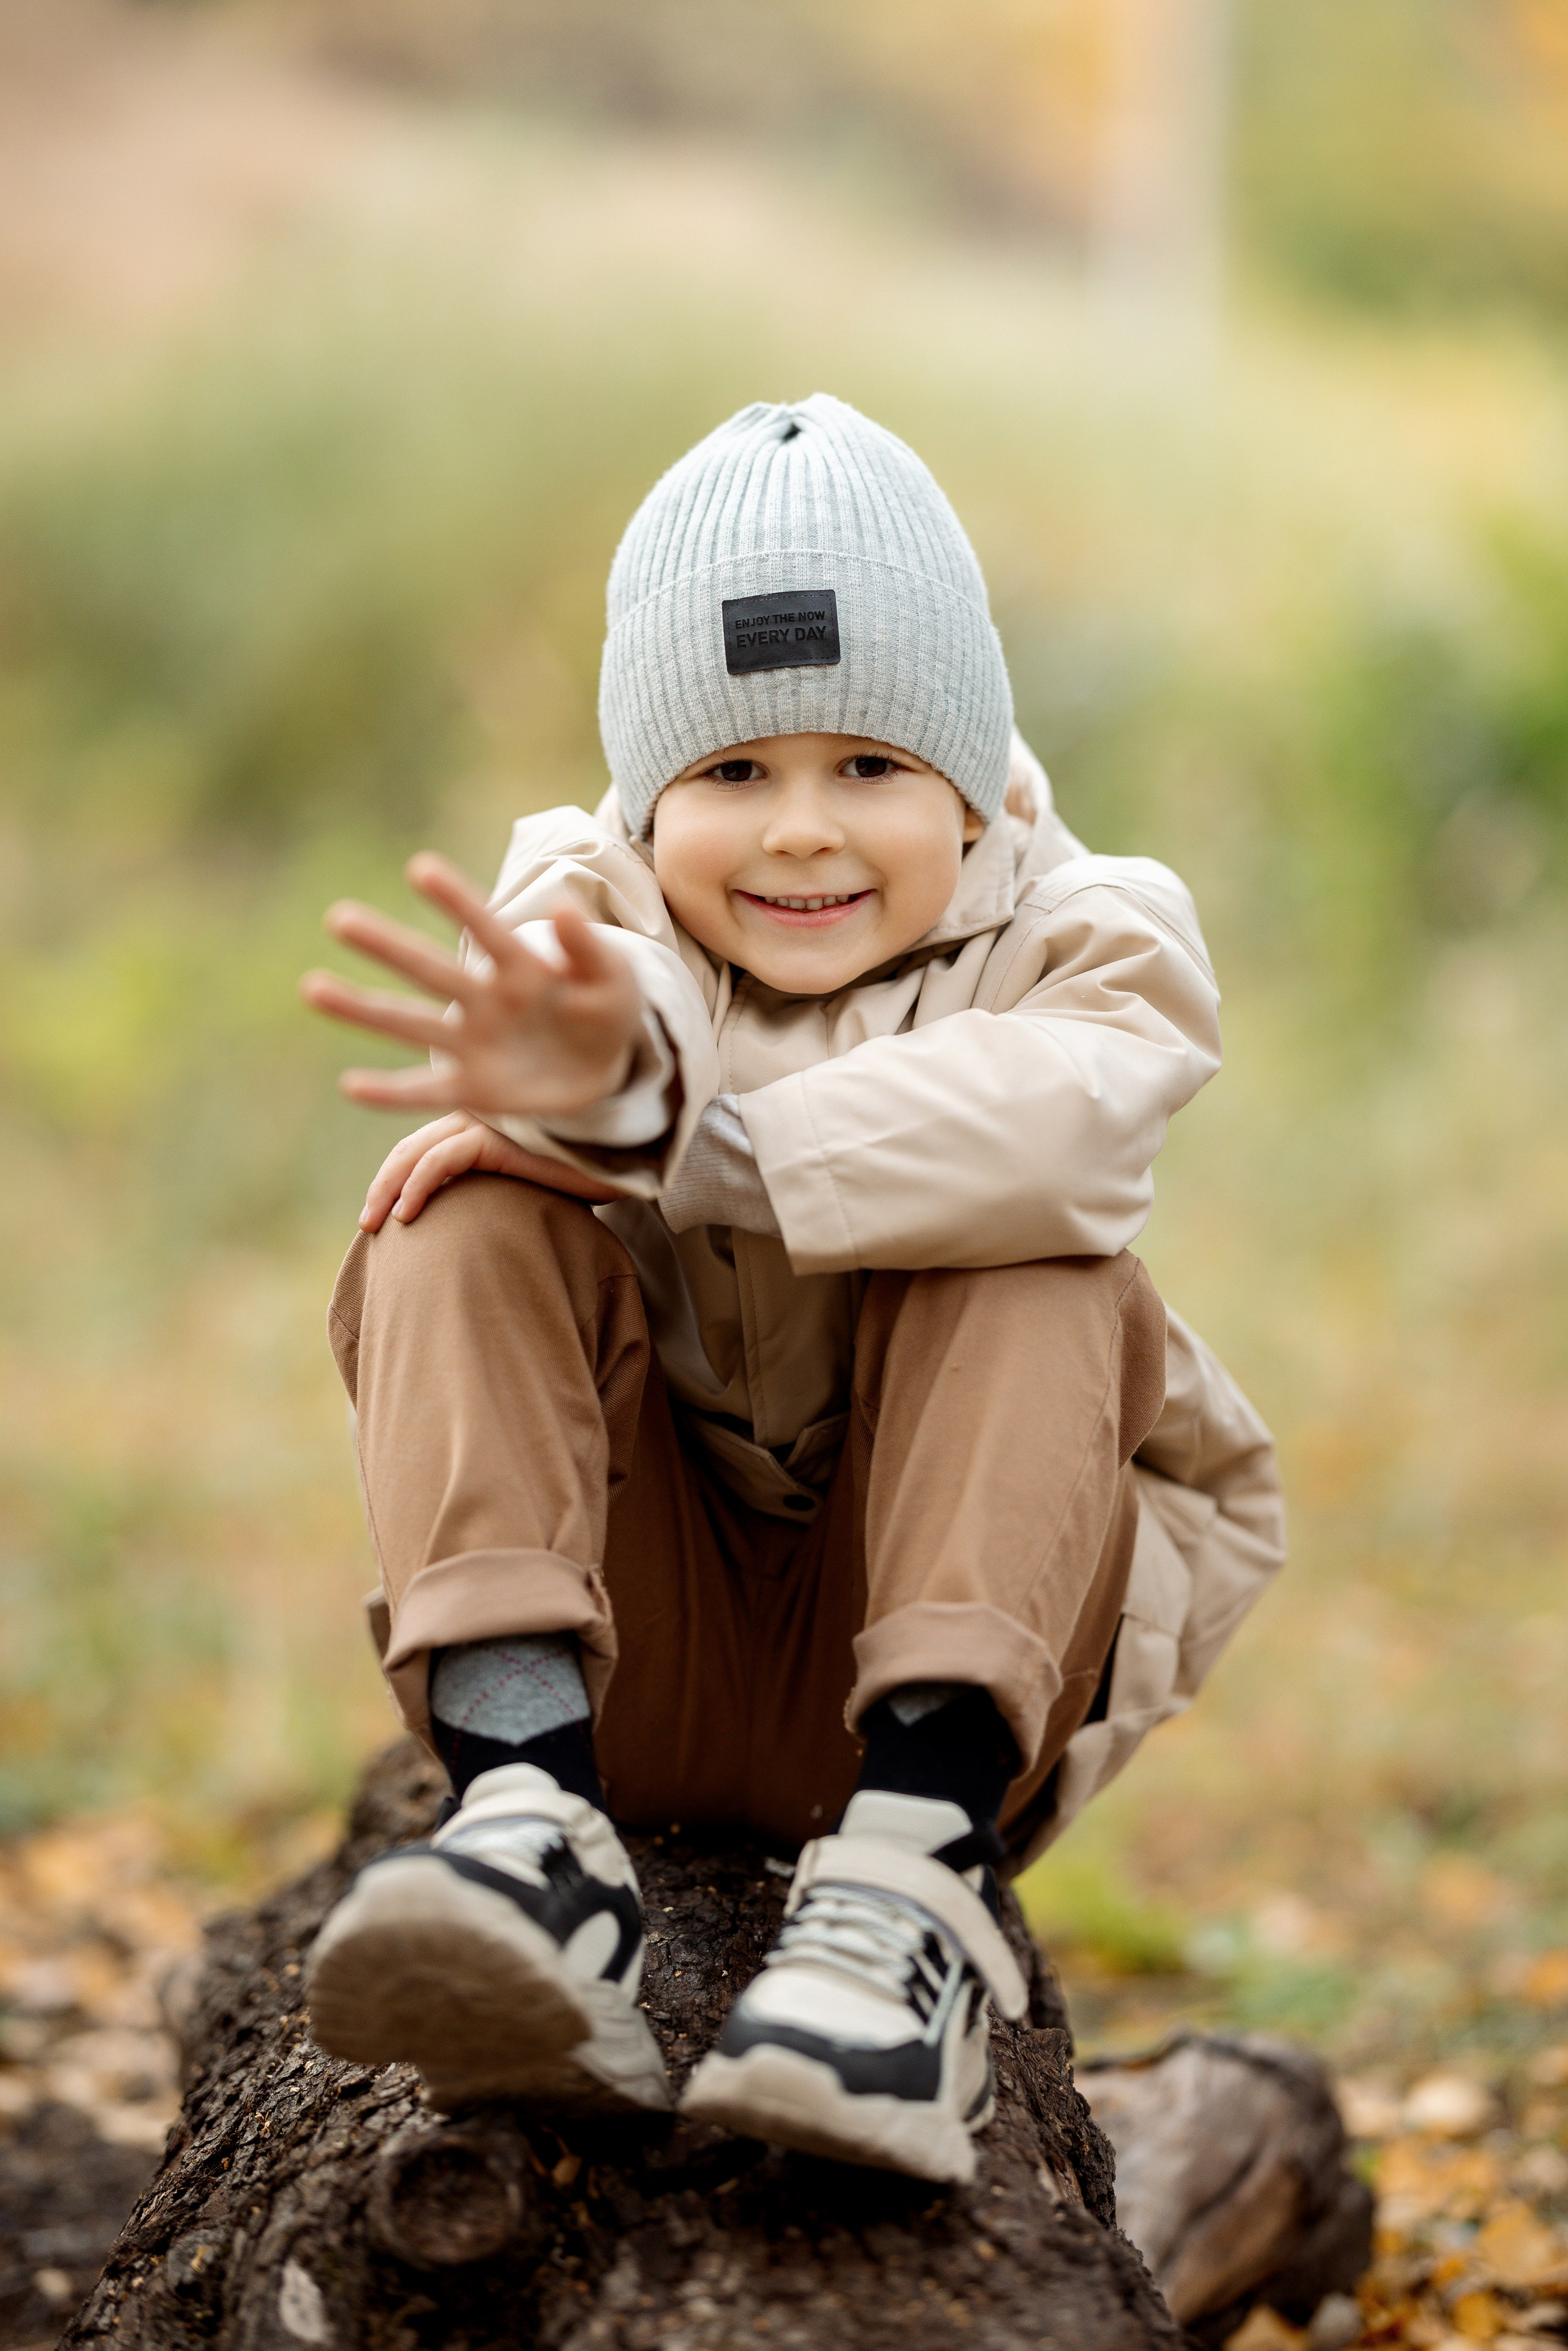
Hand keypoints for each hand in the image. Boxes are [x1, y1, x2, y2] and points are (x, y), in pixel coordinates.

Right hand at [300, 853, 643, 1118]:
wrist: (604, 1069)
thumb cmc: (605, 1011)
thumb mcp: (614, 981)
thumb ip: (589, 950)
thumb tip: (564, 910)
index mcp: (522, 967)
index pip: (487, 929)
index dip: (458, 901)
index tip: (419, 868)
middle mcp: (485, 999)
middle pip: (430, 970)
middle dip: (386, 946)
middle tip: (338, 917)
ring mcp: (473, 1042)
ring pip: (411, 1023)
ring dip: (364, 1009)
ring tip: (312, 988)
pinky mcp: (471, 1087)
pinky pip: (426, 1090)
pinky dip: (391, 1092)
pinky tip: (350, 1085)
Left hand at [358, 1112, 626, 1229]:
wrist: (630, 1157)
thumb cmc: (588, 1173)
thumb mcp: (535, 1180)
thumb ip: (501, 1188)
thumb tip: (474, 1230)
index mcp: (483, 1121)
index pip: (423, 1147)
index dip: (395, 1178)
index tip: (382, 1215)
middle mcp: (478, 1114)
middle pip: (411, 1148)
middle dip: (382, 1186)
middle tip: (366, 1224)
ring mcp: (486, 1121)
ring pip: (415, 1153)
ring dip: (388, 1190)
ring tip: (376, 1226)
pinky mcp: (496, 1136)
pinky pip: (441, 1162)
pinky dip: (416, 1187)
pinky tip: (408, 1216)